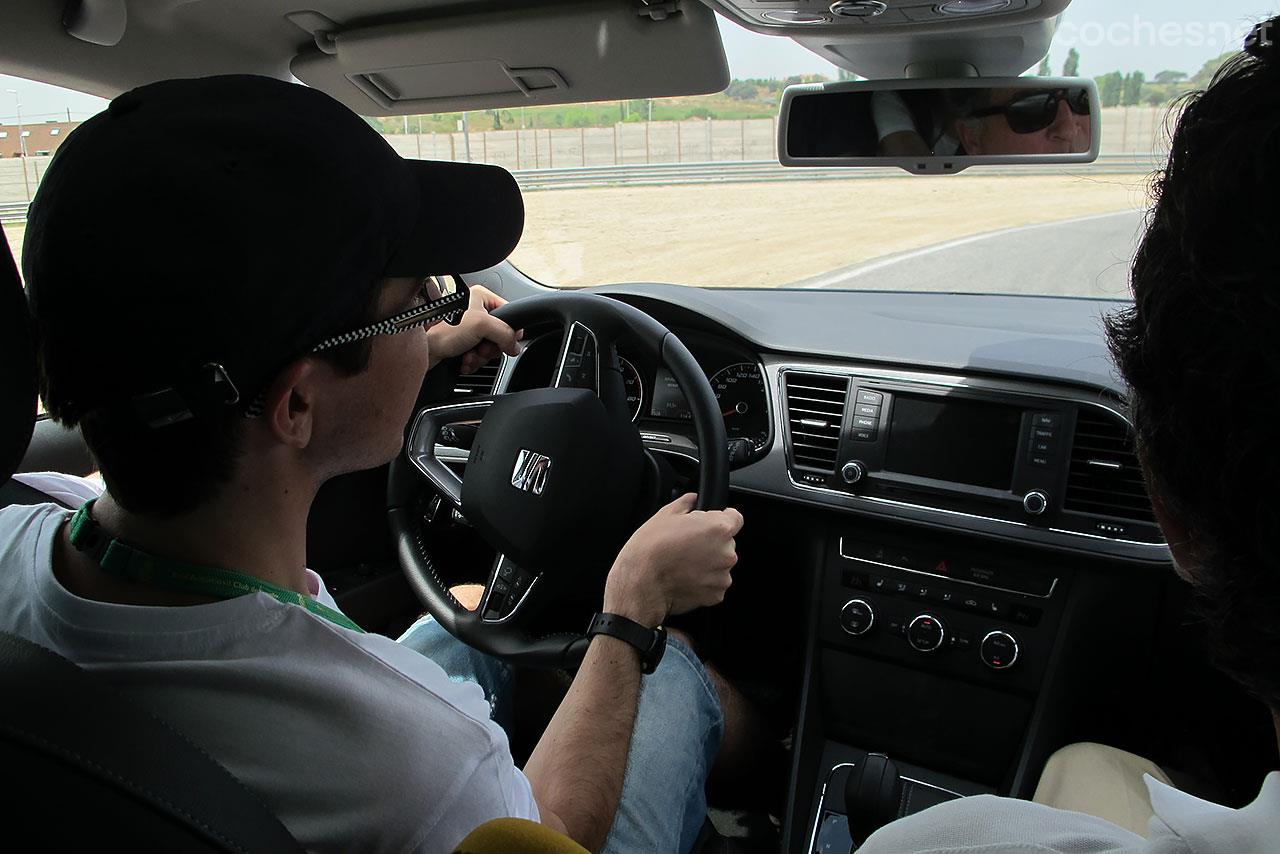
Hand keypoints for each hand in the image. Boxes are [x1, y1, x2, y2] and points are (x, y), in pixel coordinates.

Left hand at [426, 285, 521, 372]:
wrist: (422, 349)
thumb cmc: (442, 331)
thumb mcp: (482, 325)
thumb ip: (506, 333)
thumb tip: (516, 346)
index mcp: (481, 297)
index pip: (509, 314)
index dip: (509, 332)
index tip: (506, 343)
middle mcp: (475, 310)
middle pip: (500, 334)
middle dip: (490, 348)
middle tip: (480, 348)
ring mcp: (468, 327)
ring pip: (489, 346)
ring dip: (480, 357)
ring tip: (469, 356)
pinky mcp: (462, 342)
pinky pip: (478, 354)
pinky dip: (473, 361)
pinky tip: (464, 360)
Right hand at [603, 493, 742, 627]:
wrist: (642, 583)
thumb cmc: (651, 550)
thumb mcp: (664, 515)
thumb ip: (685, 503)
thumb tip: (691, 499)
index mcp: (718, 528)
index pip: (736, 518)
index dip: (722, 517)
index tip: (711, 522)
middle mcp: (726, 552)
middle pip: (727, 542)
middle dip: (712, 542)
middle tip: (689, 544)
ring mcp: (723, 575)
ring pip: (721, 564)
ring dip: (709, 563)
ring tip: (684, 563)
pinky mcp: (716, 594)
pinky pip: (714, 583)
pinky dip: (704, 581)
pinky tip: (685, 577)